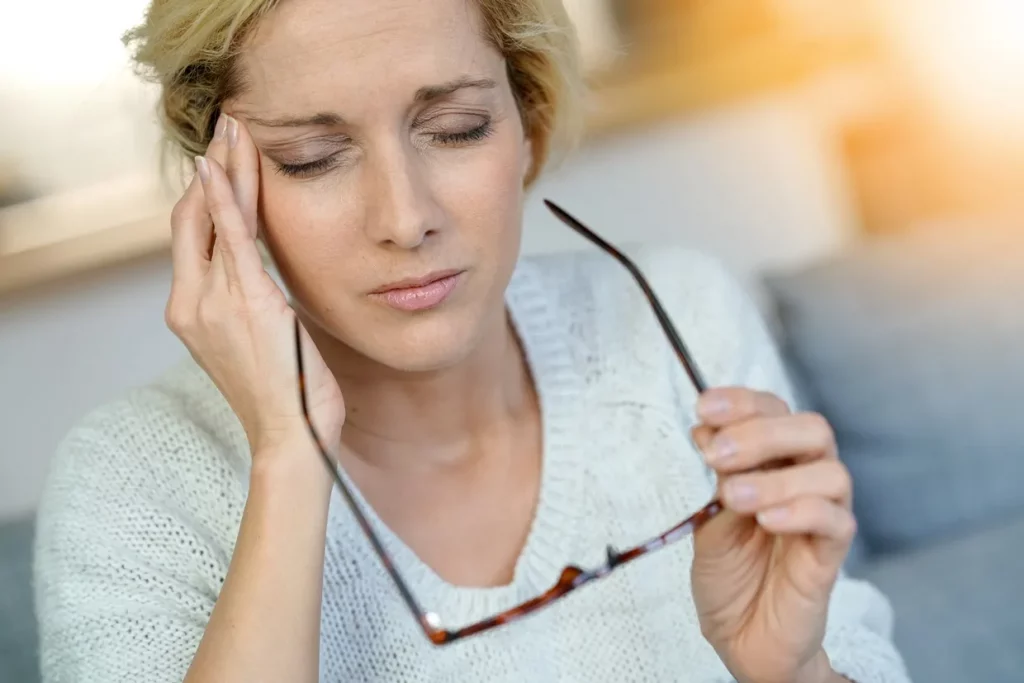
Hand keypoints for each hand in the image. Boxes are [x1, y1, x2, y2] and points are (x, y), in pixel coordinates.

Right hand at [166, 113, 344, 474]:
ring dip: (225, 169)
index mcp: (193, 312)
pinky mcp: (246, 301)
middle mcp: (192, 302)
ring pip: (212, 218)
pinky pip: (232, 238)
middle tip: (228, 128)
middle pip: (193, 218)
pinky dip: (227, 199)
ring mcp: (213, 301)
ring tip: (235, 129)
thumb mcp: (260, 343)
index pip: (192, 237)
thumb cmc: (283, 396)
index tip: (220, 160)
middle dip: (211, 169)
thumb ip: (251, 304)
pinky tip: (224, 166)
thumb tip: (263, 279)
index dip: (205, 194)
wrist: (289, 438)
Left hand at [690, 387, 854, 682]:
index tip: (704, 408)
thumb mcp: (708, 521)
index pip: (773, 410)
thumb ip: (715, 480)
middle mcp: (804, 480)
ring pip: (830, 473)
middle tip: (718, 455)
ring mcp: (822, 515)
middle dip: (762, 432)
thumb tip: (706, 430)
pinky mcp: (831, 554)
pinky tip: (766, 522)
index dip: (743, 402)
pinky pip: (835, 521)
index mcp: (773, 462)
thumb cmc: (729, 575)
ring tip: (735, 497)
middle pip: (811, 430)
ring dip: (777, 477)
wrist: (741, 637)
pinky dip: (800, 512)